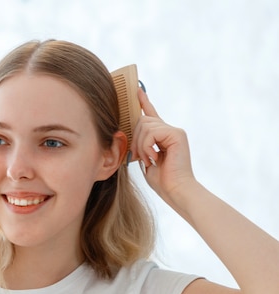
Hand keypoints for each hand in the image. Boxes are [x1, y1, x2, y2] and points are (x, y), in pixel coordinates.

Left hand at [131, 88, 196, 202]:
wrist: (176, 191)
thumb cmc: (161, 181)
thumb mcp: (145, 159)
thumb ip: (139, 144)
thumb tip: (128, 133)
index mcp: (163, 136)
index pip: (151, 114)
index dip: (143, 101)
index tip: (137, 89)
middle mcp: (170, 130)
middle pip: (141, 121)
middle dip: (135, 140)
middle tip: (140, 158)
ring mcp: (175, 131)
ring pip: (144, 126)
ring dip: (141, 146)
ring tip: (149, 159)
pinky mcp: (177, 134)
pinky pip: (151, 132)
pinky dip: (147, 146)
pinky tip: (154, 158)